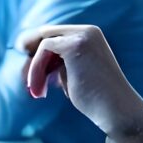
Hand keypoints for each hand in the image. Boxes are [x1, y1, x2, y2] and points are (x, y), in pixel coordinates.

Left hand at [21, 23, 142, 142]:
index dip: (38, 50)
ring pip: (43, 42)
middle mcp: (88, 31)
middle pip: (46, 33)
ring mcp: (83, 36)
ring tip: (35, 90)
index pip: (55, 34)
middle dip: (31, 55)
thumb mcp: (74, 73)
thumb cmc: (95, 98)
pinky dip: (36, 68)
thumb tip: (31, 57)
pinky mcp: (75, 45)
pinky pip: (44, 49)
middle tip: (25, 78)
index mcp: (90, 35)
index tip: (28, 71)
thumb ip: (58, 61)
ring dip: (34, 67)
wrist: (116, 111)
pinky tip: (38, 88)